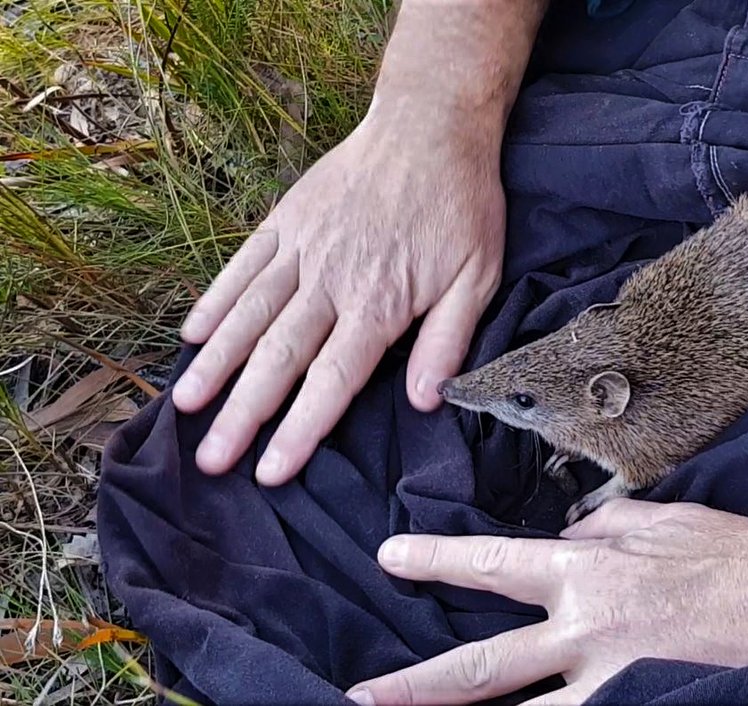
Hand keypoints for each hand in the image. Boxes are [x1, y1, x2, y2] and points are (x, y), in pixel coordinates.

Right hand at [169, 0, 548, 485]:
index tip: (269, 472)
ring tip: (186, 407)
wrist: (430, 126)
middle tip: (212, 460)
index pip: (332, 381)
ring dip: (216, 365)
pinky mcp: (286, 221)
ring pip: (249, 316)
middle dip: (243, 414)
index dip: (300, 430)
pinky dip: (215, 302)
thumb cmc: (461, 207)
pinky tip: (193, 335)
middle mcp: (331, 282)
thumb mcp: (478, 277)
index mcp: (379, 305)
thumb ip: (447, 341)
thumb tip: (424, 401)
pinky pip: (242, 267)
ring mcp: (302, 250)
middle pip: (279, 359)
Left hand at [346, 500, 747, 705]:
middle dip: (416, 684)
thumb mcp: (657, 519)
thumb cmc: (730, 554)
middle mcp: (583, 631)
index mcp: (586, 570)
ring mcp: (607, 681)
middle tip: (362, 694)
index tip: (391, 557)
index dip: (436, 561)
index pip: (493, 565)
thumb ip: (600, 529)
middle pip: (481, 666)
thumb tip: (566, 539)